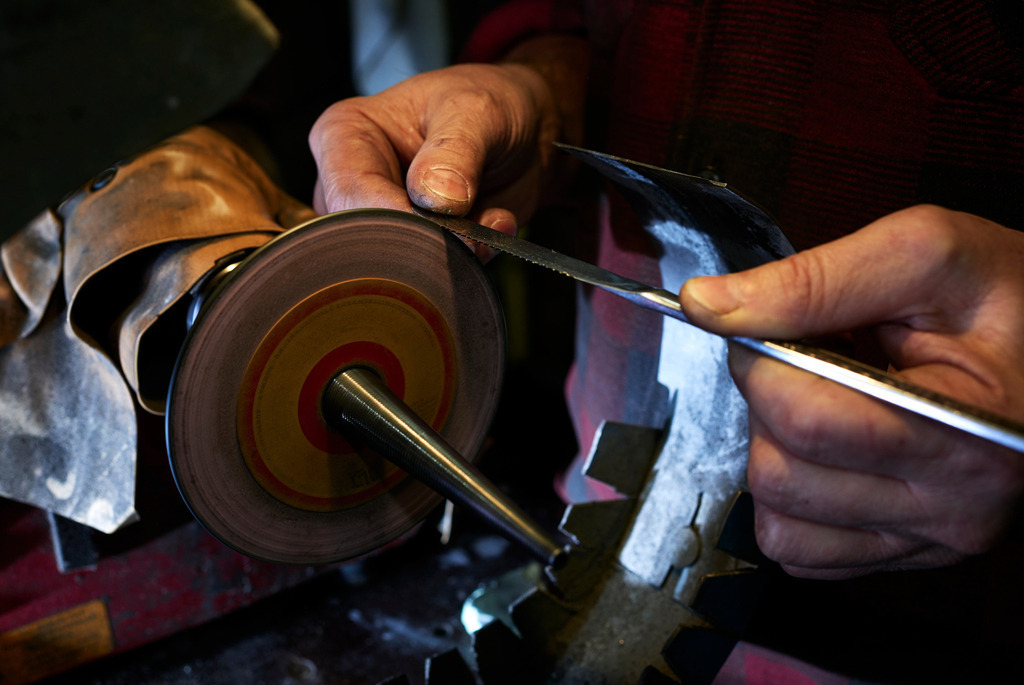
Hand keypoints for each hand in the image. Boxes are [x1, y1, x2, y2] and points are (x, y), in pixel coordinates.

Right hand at [308, 37, 587, 258]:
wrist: (526, 132)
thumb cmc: (488, 106)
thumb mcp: (477, 112)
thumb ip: (454, 152)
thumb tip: (436, 198)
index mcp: (344, 134)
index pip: (350, 192)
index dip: (394, 215)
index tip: (440, 221)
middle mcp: (351, 184)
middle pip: (365, 237)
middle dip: (426, 242)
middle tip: (474, 227)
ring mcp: (379, 221)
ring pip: (398, 263)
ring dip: (456, 251)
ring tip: (491, 214)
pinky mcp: (411, 249)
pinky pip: (433, 273)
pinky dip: (475, 257)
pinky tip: (495, 223)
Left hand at [679, 205, 1023, 578]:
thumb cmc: (1007, 298)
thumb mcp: (922, 255)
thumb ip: (811, 281)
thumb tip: (708, 305)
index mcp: (965, 429)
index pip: (805, 420)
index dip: (760, 363)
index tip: (770, 329)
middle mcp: (954, 505)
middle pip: (782, 474)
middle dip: (767, 405)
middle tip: (803, 363)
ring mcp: (930, 539)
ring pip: (779, 521)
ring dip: (775, 452)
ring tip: (825, 403)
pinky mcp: (906, 554)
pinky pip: (799, 551)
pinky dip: (790, 501)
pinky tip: (827, 451)